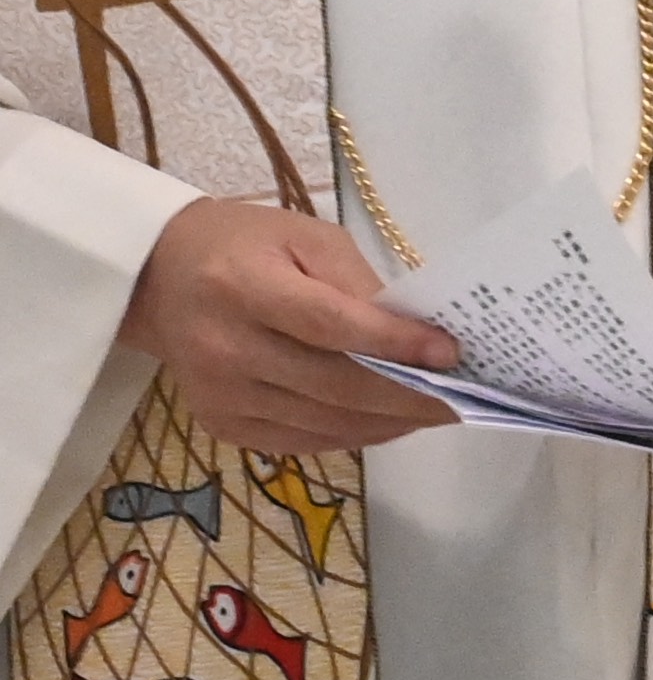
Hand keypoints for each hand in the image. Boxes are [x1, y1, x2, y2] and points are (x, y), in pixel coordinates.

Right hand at [115, 199, 458, 454]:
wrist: (158, 279)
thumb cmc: (246, 246)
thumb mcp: (306, 237)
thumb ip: (357, 282)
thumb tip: (416, 331)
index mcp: (245, 288)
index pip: (330, 325)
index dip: (394, 342)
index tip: (451, 353)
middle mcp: (227, 351)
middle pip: (334, 385)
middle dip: (409, 395)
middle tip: (467, 396)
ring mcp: (222, 397)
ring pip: (324, 422)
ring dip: (391, 421)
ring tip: (443, 411)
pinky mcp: (224, 426)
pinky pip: (303, 441)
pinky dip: (356, 434)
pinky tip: (393, 422)